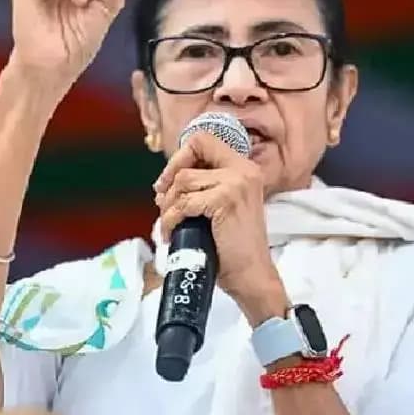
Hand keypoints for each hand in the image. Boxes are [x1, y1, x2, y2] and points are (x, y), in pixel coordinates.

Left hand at [153, 132, 287, 323]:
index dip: (181, 156)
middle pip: (191, 154)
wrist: (252, 275)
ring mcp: (236, 184)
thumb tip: (167, 182)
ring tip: (169, 223)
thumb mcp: (223, 207)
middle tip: (161, 202)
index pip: (204, 140)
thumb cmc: (234, 247)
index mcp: (245, 168)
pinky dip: (170, 220)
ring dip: (168, 205)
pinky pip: (183, 203)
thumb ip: (204, 188)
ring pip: (183, 180)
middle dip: (169, 178)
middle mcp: (244, 170)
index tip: (169, 179)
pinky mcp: (225, 200)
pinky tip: (171, 233)